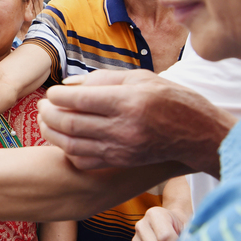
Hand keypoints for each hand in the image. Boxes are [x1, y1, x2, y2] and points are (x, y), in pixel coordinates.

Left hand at [37, 69, 231, 174]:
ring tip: (45, 121)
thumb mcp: (138, 77)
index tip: (51, 92)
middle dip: (47, 114)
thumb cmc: (168, 98)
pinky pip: (83, 161)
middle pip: (69, 124)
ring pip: (70, 145)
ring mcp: (120, 149)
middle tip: (42, 106)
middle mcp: (122, 128)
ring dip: (50, 133)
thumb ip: (99, 79)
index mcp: (126, 101)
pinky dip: (67, 151)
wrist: (197, 133)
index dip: (56, 96)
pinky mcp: (120, 162)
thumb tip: (66, 85)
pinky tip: (64, 139)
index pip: (78, 100)